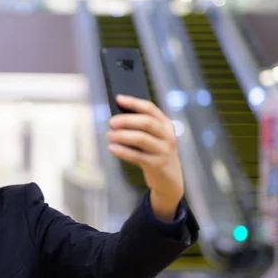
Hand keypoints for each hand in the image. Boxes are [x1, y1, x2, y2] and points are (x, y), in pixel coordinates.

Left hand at [107, 95, 183, 220]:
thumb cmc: (154, 153)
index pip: (150, 108)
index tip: (118, 98)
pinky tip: (111, 148)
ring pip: (141, 139)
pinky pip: (137, 156)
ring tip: (109, 135)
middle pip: (146, 122)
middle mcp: (168, 135)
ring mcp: (164, 150)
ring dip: (122, 136)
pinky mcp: (157, 165)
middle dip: (126, 120)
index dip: (133, 102)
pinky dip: (122, 151)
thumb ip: (140, 127)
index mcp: (166, 124)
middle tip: (111, 122)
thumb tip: (116, 117)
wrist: (169, 179)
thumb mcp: (152, 138)